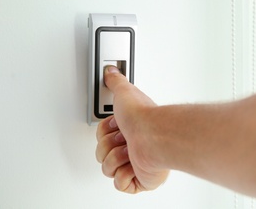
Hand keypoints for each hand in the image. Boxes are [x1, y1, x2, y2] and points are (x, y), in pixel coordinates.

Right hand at [95, 66, 168, 192]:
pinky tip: (134, 164)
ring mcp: (135, 164)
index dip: (105, 132)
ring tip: (130, 149)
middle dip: (109, 145)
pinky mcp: (140, 180)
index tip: (117, 125)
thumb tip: (111, 71)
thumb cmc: (142, 117)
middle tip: (123, 137)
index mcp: (128, 129)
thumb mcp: (124, 91)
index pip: (101, 137)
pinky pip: (121, 184)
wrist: (154, 135)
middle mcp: (132, 146)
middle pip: (102, 153)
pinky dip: (125, 175)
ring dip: (116, 158)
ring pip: (108, 168)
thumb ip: (115, 81)